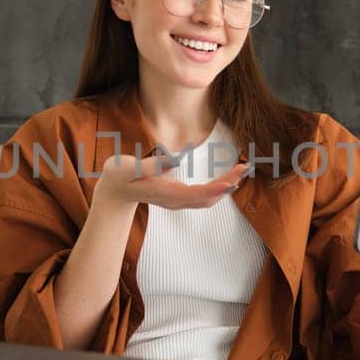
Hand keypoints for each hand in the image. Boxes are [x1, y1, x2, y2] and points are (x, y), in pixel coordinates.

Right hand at [94, 151, 247, 210]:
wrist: (114, 193)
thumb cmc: (119, 177)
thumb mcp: (126, 167)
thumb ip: (149, 164)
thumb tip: (174, 157)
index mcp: (166, 193)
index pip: (196, 194)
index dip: (216, 188)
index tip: (232, 180)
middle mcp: (176, 201)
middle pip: (208, 197)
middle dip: (228, 183)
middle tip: (245, 167)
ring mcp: (179, 201)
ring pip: (209, 198)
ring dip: (227, 186)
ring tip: (242, 170)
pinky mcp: (180, 198)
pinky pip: (205, 196)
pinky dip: (219, 187)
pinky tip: (229, 178)